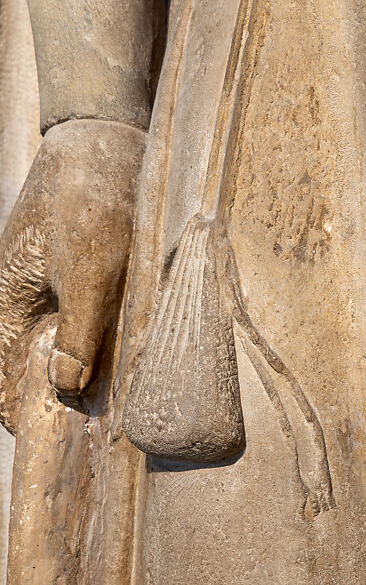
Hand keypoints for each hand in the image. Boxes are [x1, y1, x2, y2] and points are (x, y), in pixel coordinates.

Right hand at [0, 118, 145, 431]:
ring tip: (128, 393)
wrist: (104, 137)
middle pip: (35, 369)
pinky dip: (101, 337)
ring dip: (90, 368)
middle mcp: (19, 300)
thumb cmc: (95, 200)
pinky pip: (82, 318)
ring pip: (62, 344)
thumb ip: (81, 332)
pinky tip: (133, 346)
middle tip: (113, 426)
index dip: (35, 420)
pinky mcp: (72, 271)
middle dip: (69, 398)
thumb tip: (67, 387)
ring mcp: (45, 286)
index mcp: (8, 306)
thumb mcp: (93, 271)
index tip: (75, 448)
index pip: (5, 387)